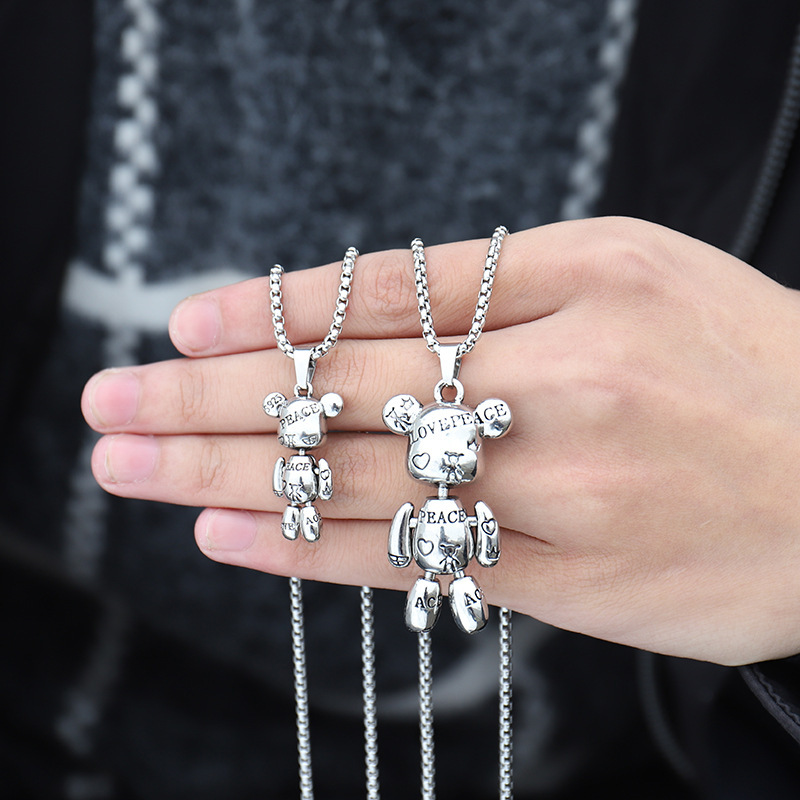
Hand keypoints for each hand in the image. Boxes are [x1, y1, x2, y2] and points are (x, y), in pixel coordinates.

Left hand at [81, 217, 799, 664]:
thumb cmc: (744, 367)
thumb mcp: (636, 277)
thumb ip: (508, 292)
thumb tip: (363, 315)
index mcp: (592, 283)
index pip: (392, 292)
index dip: (275, 309)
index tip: (183, 323)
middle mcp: (572, 382)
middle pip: (353, 387)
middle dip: (216, 397)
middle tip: (114, 404)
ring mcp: (568, 488)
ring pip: (364, 478)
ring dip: (235, 474)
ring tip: (139, 469)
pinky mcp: (570, 578)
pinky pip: (417, 560)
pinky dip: (313, 549)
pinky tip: (230, 535)